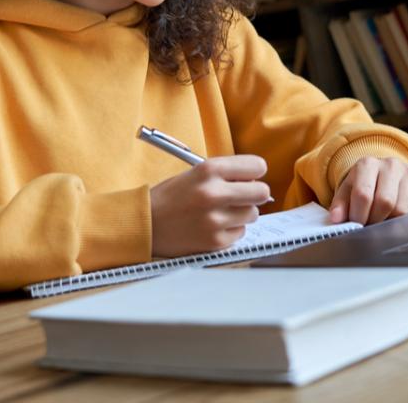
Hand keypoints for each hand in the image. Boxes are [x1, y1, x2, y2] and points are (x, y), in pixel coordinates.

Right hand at [150, 155, 271, 257]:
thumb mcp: (196, 173)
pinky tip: (213, 227)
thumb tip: (258, 181)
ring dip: (242, 213)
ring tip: (221, 212)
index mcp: (209, 170)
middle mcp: (213, 193)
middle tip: (242, 196)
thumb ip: (226, 174)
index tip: (249, 177)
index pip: (257, 166)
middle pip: (262, 192)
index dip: (255, 172)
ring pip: (252, 214)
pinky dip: (231, 230)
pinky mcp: (215, 241)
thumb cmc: (172, 196)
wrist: (145, 224)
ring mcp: (215, 219)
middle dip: (255, 194)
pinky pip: (240, 233)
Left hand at [328, 156, 407, 224]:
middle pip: (385, 202)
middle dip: (375, 220)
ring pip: (402, 209)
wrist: (383, 172)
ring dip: (390, 221)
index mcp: (367, 164)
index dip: (358, 216)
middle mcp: (390, 164)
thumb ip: (340, 205)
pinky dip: (404, 218)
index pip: (363, 195)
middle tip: (369, 224)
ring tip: (381, 218)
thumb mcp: (347, 191)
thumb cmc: (363, 184)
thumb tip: (336, 219)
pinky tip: (395, 213)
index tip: (356, 225)